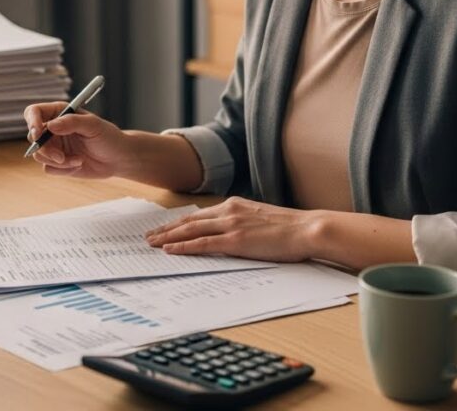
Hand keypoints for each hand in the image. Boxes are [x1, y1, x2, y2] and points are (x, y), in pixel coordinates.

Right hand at [23, 102, 132, 178]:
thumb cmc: (108, 137)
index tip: (38, 134)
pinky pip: (49, 169)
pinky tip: (79, 164)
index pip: (34, 112)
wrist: (118, 159)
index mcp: (59, 113)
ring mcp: (54, 147)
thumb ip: (72, 122)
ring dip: (58, 161)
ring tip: (78, 160)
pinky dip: (63, 170)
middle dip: (45, 149)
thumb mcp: (93, 126)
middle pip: (33, 137)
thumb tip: (50, 125)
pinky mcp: (57, 163)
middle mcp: (53, 129)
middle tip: (60, 157)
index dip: (32, 122)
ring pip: (40, 156)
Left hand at [144, 197, 317, 262]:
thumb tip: (231, 235)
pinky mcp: (236, 240)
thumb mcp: (261, 220)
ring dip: (168, 237)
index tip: (165, 228)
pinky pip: (203, 243)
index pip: (200, 215)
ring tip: (151, 244)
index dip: (179, 222)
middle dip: (167, 229)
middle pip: (189, 221)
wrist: (307, 228)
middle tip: (148, 236)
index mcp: (235, 205)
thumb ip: (243, 224)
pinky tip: (169, 250)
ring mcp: (231, 224)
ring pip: (191, 230)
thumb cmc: (290, 229)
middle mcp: (229, 211)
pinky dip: (183, 246)